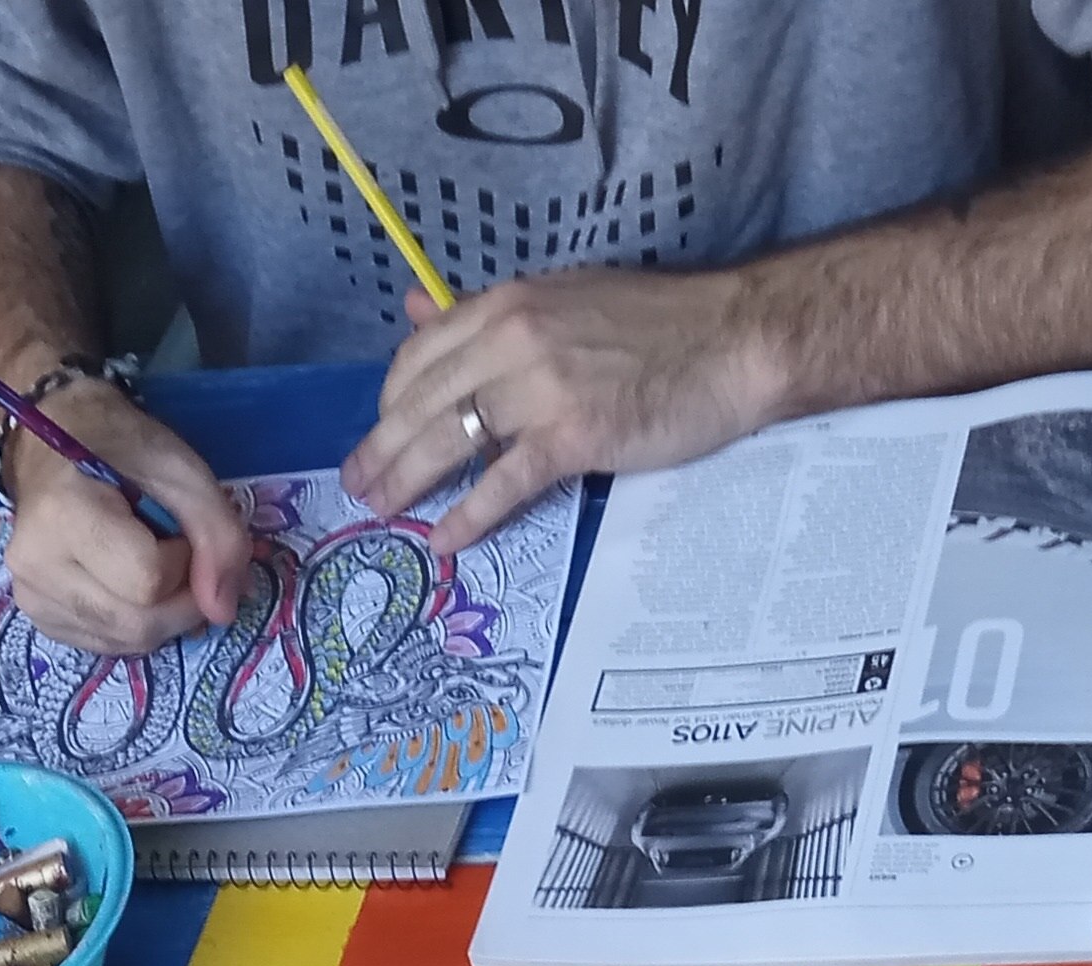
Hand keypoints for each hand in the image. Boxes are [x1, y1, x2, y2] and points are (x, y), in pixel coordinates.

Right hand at [0, 382, 255, 656]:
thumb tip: (223, 613)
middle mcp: (35, 566)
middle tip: (181, 559)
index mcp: (63, 516)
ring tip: (152, 566)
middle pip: (138, 624)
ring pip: (126, 641)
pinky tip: (127, 585)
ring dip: (162, 616)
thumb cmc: (117, 447)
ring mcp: (30, 598)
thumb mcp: (182, 472)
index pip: (148, 581)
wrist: (51, 445)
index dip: (184, 563)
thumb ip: (218, 536)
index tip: (176, 529)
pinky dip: (135, 625)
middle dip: (181, 601)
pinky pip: (106, 645)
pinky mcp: (36, 618)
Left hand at [342, 269, 787, 555]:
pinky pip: (503, 483)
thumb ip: (490, 315)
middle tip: (357, 488)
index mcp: (508, 304)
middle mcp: (514, 338)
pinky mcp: (574, 435)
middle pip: (421, 402)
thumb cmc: (658, 324)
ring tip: (381, 514)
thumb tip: (416, 311)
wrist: (734, 339)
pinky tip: (444, 541)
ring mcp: (542, 387)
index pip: (420, 356)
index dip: (390, 402)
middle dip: (380, 450)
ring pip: (448, 441)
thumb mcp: (563, 298)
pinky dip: (468, 515)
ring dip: (405, 483)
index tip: (382, 434)